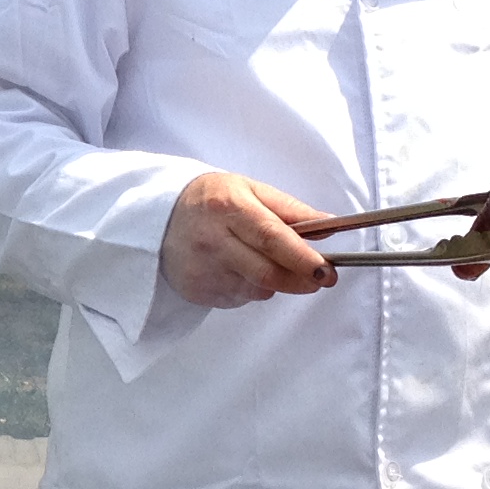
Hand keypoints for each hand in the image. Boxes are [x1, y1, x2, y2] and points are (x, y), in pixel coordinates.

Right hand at [161, 172, 338, 308]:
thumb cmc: (211, 200)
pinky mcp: (197, 291)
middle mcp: (213, 240)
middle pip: (267, 273)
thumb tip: (330, 226)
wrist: (159, 218)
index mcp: (229, 207)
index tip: (326, 271)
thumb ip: (291, 209)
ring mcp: (203, 269)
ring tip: (260, 259)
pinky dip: (250, 288)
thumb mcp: (250, 190)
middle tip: (318, 279)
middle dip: (300, 280)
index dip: (303, 259)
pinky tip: (237, 268)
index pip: (272, 238)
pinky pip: (239, 298)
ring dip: (273, 282)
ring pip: (257, 289)